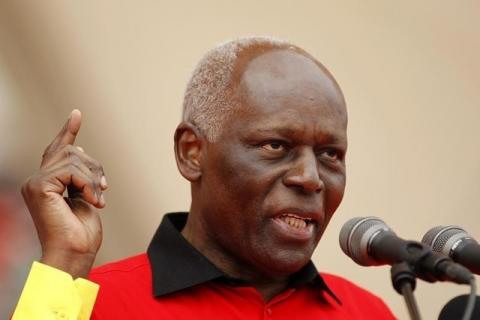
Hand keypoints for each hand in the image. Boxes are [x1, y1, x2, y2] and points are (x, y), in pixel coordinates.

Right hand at [21, 110, 106, 277]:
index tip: (76, 113)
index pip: (57, 150)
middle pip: (71, 151)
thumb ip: (79, 176)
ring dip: (93, 178)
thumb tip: (81, 150)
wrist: (76, 252)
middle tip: (103, 188)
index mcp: (47, 184)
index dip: (68, 131)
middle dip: (94, 166)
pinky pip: (72, 170)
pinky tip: (92, 201)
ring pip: (73, 157)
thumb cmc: (82, 232)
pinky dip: (88, 184)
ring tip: (97, 199)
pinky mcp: (39, 186)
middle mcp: (36, 181)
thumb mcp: (85, 196)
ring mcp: (35, 183)